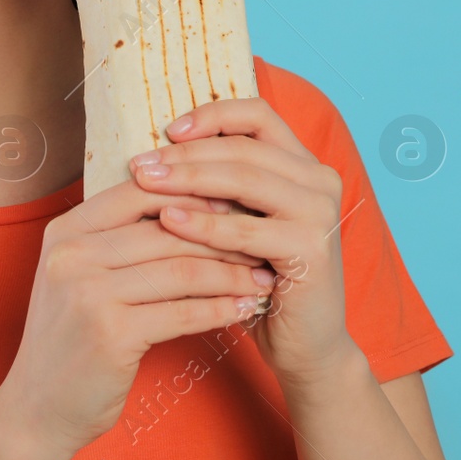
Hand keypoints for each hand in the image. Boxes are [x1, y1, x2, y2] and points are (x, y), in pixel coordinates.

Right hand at [0, 179, 274, 458]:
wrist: (37, 408)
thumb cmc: (71, 338)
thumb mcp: (78, 275)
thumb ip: (117, 239)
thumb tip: (192, 202)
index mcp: (65, 230)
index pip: (140, 190)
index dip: (193, 192)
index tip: (236, 203)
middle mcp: (72, 254)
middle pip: (167, 230)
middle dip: (223, 235)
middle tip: (263, 241)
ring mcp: (88, 293)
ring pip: (181, 269)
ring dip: (231, 274)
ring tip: (263, 277)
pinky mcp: (110, 334)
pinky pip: (182, 312)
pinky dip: (220, 309)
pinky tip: (244, 308)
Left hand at [127, 97, 359, 387]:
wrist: (305, 345)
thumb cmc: (261, 280)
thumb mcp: (242, 222)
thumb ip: (218, 187)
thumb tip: (154, 154)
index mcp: (303, 164)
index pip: (257, 114)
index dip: (212, 115)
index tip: (168, 130)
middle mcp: (319, 179)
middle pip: (243, 145)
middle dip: (186, 152)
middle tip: (140, 163)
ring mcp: (320, 211)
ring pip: (244, 178)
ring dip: (188, 178)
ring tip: (145, 182)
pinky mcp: (312, 248)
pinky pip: (246, 228)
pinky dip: (203, 223)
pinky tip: (167, 221)